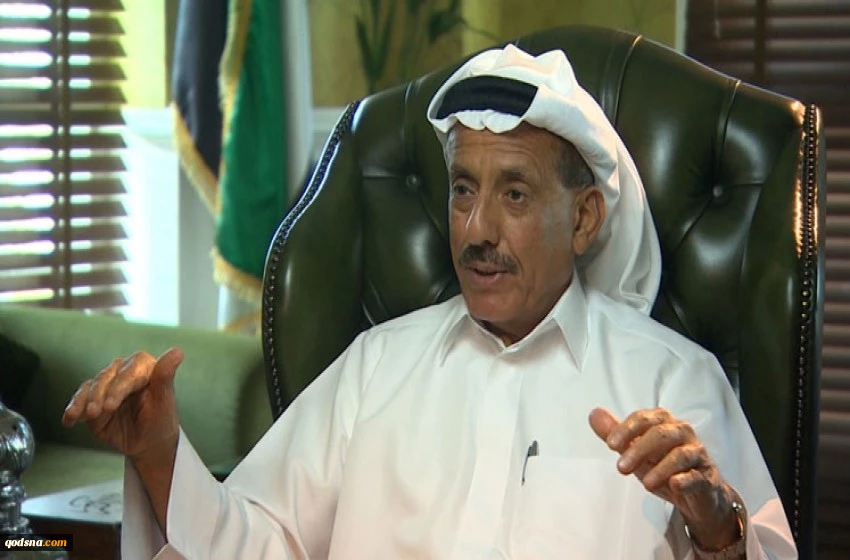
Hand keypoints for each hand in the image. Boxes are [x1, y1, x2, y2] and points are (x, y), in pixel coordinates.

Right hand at [62, 348, 183, 462]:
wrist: (148, 442)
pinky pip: (79, 399)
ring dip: (83, 401)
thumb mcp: (164, 402)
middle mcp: (124, 372)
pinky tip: (69, 420)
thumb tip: (178, 351)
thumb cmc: (161, 420)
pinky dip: (73, 408)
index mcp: (145, 368)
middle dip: (99, 395)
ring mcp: (107, 385)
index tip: (111, 405)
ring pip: (90, 386)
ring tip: (81, 416)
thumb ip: (165, 377)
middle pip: (106, 376)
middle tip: (94, 413)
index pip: (129, 372)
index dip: (118, 387)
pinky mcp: (92, 399)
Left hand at [589, 407, 739, 550]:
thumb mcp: (635, 450)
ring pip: (681, 455)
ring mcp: (697, 454)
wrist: (696, 493)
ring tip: (646, 484)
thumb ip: (615, 433)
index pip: (644, 418)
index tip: (611, 444)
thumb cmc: (664, 465)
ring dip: (661, 468)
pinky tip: (674, 484)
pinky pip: (698, 476)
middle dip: (639, 450)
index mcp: (663, 422)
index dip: (626, 429)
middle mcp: (682, 433)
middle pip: (661, 434)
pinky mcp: (707, 476)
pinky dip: (686, 480)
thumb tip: (594, 414)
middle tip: (621, 468)